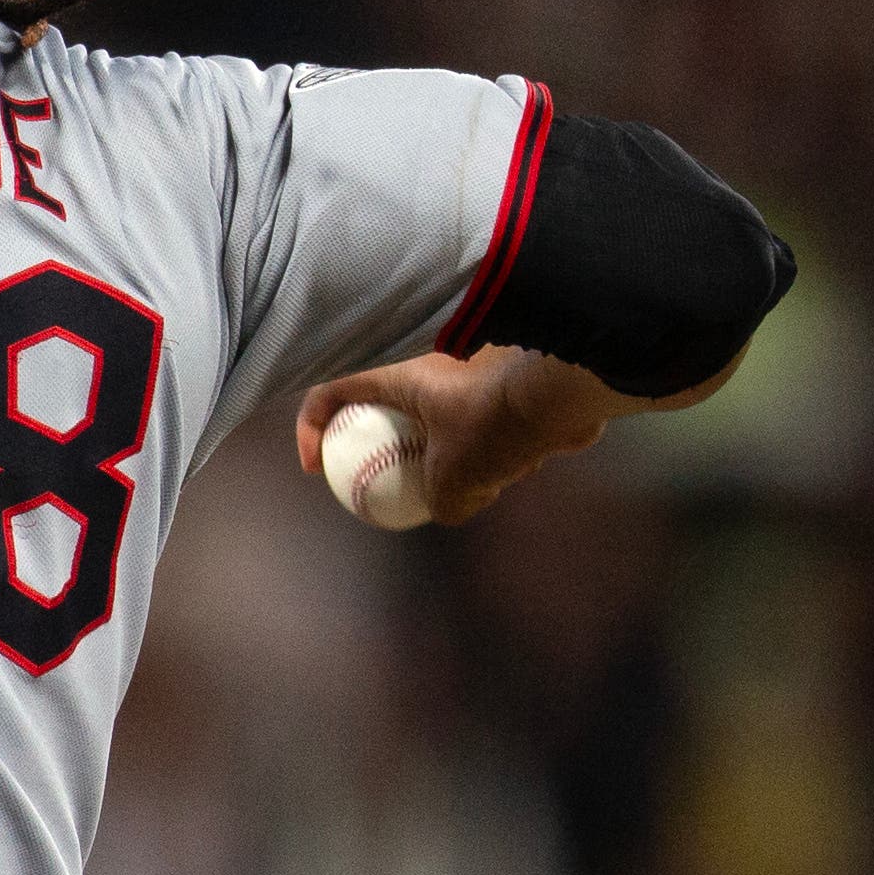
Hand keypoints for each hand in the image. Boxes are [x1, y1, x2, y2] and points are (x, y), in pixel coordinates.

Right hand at [295, 346, 625, 526]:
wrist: (562, 394)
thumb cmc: (493, 423)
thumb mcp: (454, 479)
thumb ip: (441, 500)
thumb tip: (446, 508)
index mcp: (397, 375)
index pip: (331, 391)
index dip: (311, 428)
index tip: (317, 467)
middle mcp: (426, 366)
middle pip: (384, 408)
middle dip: (387, 448)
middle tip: (393, 482)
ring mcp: (466, 375)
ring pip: (435, 417)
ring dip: (441, 452)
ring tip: (466, 485)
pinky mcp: (504, 386)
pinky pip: (478, 422)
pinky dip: (482, 449)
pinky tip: (505, 475)